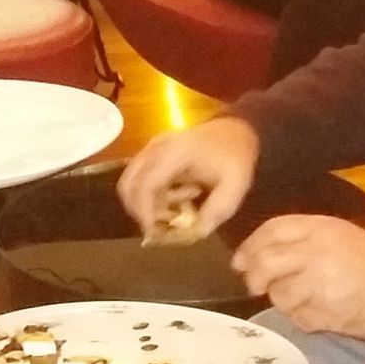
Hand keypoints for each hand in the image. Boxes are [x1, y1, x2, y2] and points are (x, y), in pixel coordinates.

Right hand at [117, 117, 260, 241]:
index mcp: (176, 152)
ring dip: (146, 204)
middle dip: (140, 211)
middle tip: (160, 228)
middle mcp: (156, 148)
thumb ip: (218, 209)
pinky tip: (178, 196)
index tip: (154, 234)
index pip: (146, 184)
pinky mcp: (151, 153)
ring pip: (130, 183)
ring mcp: (151, 148)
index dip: (145, 212)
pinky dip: (151, 196)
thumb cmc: (235, 156)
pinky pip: (139, 179)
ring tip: (176, 209)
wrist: (235, 129)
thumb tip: (198, 232)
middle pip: (128, 184)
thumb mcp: (236, 184)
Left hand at [231, 215, 364, 343]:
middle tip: (256, 285)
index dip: (250, 246)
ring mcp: (318, 284)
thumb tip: (261, 254)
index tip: (240, 260)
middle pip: (265, 262)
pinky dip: (302, 318)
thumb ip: (305, 239)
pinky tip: (321, 312)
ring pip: (278, 294)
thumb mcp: (344, 236)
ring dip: (283, 300)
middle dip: (254, 276)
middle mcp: (316, 252)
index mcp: (322, 227)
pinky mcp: (323, 313)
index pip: (272, 229)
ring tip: (304, 299)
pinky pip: (297, 318)